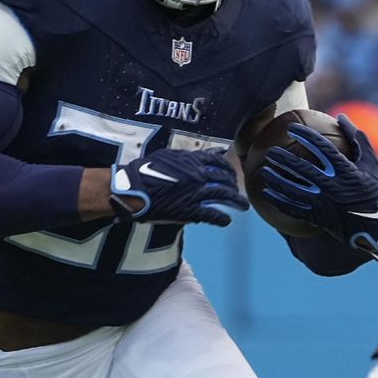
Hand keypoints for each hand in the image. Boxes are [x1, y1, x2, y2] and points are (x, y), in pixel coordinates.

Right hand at [110, 148, 248, 225]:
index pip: (218, 162)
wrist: (133, 189)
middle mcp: (198, 175)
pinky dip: (221, 219)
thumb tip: (202, 156)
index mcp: (192, 160)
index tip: (232, 174)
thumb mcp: (168, 156)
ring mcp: (196, 193)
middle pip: (224, 179)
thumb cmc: (145, 171)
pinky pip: (211, 215)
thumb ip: (187, 157)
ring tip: (244, 206)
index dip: (228, 169)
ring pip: (223, 196)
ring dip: (236, 201)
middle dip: (235, 186)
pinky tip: (227, 221)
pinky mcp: (190, 211)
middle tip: (240, 192)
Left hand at [259, 114, 377, 257]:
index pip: (321, 148)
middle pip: (302, 169)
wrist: (373, 226)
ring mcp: (322, 203)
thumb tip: (341, 116)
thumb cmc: (372, 189)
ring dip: (276, 180)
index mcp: (345, 170)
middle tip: (270, 151)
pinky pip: (293, 209)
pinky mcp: (316, 217)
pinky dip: (278, 201)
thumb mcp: (370, 163)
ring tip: (263, 171)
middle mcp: (331, 185)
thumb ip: (356, 138)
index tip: (291, 127)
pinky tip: (266, 194)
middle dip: (283, 159)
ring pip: (293, 190)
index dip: (305, 136)